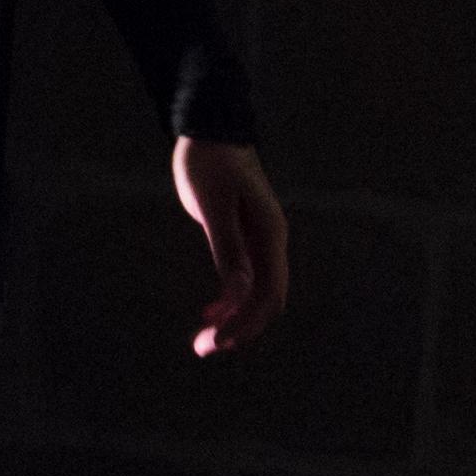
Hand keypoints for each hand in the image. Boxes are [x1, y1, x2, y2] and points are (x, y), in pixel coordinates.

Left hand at [172, 135, 286, 359]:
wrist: (211, 127)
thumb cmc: (209, 162)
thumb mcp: (212, 207)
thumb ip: (227, 249)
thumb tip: (237, 293)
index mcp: (270, 234)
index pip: (268, 294)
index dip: (245, 324)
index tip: (216, 342)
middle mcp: (272, 241)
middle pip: (266, 300)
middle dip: (239, 329)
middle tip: (203, 349)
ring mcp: (261, 240)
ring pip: (256, 293)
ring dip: (233, 319)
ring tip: (203, 341)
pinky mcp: (246, 236)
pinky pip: (246, 279)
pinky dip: (230, 301)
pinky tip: (210, 312)